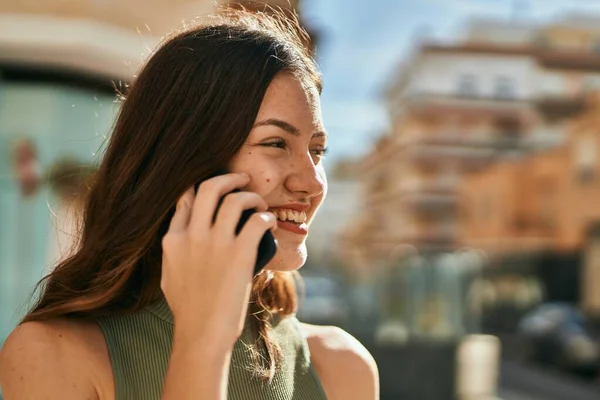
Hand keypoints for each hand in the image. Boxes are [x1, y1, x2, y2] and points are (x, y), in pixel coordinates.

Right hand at [160, 173, 276, 349]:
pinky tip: (269, 223)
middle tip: (243, 178)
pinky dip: (267, 218)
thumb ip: (173, 252)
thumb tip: (180, 239)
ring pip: (235, 199)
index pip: (185, 197)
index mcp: (173, 239)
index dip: (202, 186)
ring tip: (260, 205)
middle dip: (229, 177)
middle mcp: (192, 235)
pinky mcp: (240, 253)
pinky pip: (257, 221)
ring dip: (251, 197)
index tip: (218, 188)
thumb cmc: (188, 310)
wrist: (201, 334)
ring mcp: (216, 243)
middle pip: (209, 187)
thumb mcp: (169, 275)